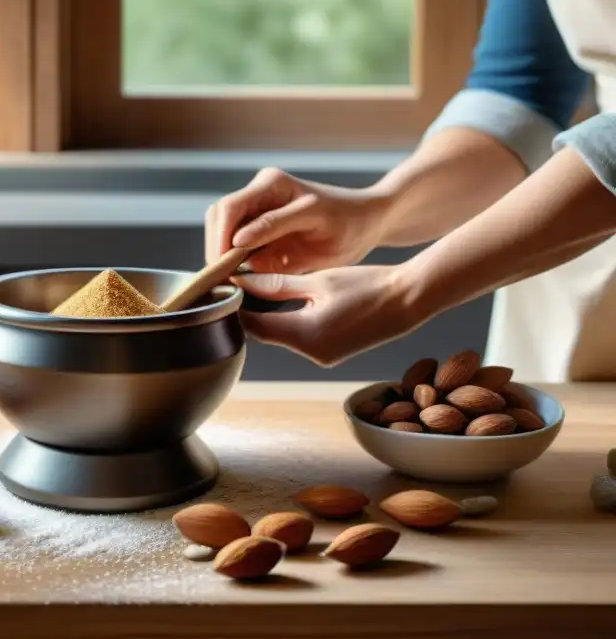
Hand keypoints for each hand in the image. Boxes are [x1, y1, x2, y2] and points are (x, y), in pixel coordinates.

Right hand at [204, 168, 388, 274]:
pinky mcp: (258, 227)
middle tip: (222, 279)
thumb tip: (236, 242)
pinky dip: (230, 258)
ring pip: (220, 228)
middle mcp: (258, 192)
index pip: (230, 208)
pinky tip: (238, 276)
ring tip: (229, 279)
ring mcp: (257, 208)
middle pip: (218, 216)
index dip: (220, 238)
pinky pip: (233, 241)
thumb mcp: (315, 221)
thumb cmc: (348, 220)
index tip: (223, 267)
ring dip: (220, 253)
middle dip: (216, 247)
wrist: (365, 222)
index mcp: (272, 184)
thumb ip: (275, 227)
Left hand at [233, 265, 423, 366]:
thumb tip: (242, 281)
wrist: (409, 300)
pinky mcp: (331, 355)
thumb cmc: (367, 285)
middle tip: (241, 282)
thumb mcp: (317, 281)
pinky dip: (289, 322)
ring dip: (269, 316)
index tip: (229, 283)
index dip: (238, 304)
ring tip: (260, 287)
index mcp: (305, 335)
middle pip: (265, 333)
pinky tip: (286, 301)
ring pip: (281, 336)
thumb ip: (277, 284)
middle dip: (251, 310)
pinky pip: (299, 339)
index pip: (253, 324)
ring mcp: (322, 358)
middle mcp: (310, 354)